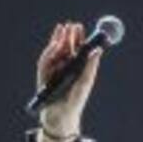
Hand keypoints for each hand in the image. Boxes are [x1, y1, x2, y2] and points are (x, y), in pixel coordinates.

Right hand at [36, 21, 103, 139]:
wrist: (62, 116)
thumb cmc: (76, 101)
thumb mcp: (85, 82)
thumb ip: (91, 66)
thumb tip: (98, 50)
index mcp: (75, 68)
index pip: (77, 49)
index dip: (78, 38)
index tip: (80, 27)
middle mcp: (64, 67)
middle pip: (65, 47)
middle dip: (67, 35)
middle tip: (71, 25)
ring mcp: (53, 70)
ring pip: (55, 51)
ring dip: (58, 39)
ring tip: (63, 30)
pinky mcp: (43, 75)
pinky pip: (45, 60)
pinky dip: (50, 52)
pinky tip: (55, 45)